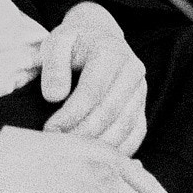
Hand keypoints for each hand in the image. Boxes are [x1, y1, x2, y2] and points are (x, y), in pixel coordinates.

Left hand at [38, 2, 146, 154]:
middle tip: (58, 144)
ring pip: (125, 126)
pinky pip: (136, 133)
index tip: (50, 129)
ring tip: (73, 152)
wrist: (98, 37)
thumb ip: (53, 66)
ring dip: (99, 145)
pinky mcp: (142, 106)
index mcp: (110, 52)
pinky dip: (118, 149)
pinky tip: (94, 156)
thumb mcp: (56, 42)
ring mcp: (140, 90)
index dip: (71, 114)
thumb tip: (54, 97)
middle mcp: (132, 70)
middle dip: (82, 133)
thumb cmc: (72, 43)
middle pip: (110, 112)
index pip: (92, 91)